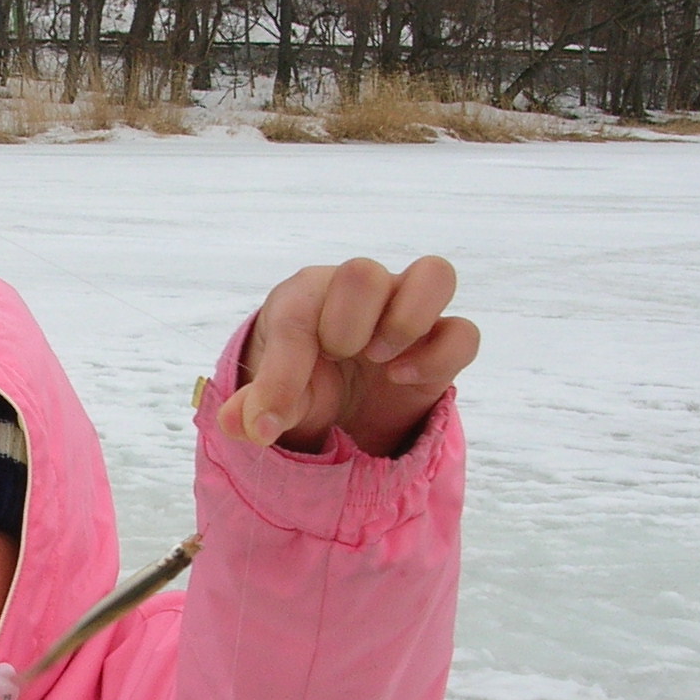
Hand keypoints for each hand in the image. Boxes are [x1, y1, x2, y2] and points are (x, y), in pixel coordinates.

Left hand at [218, 255, 478, 456]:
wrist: (339, 404)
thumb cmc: (300, 385)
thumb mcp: (272, 401)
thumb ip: (255, 408)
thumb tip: (235, 426)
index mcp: (307, 296)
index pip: (297, 313)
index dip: (282, 372)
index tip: (270, 420)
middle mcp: (360, 292)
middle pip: (364, 272)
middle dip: (345, 329)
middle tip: (336, 361)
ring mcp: (406, 311)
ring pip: (435, 274)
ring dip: (405, 323)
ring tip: (379, 361)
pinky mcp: (440, 342)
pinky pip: (463, 332)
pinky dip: (439, 357)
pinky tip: (403, 380)